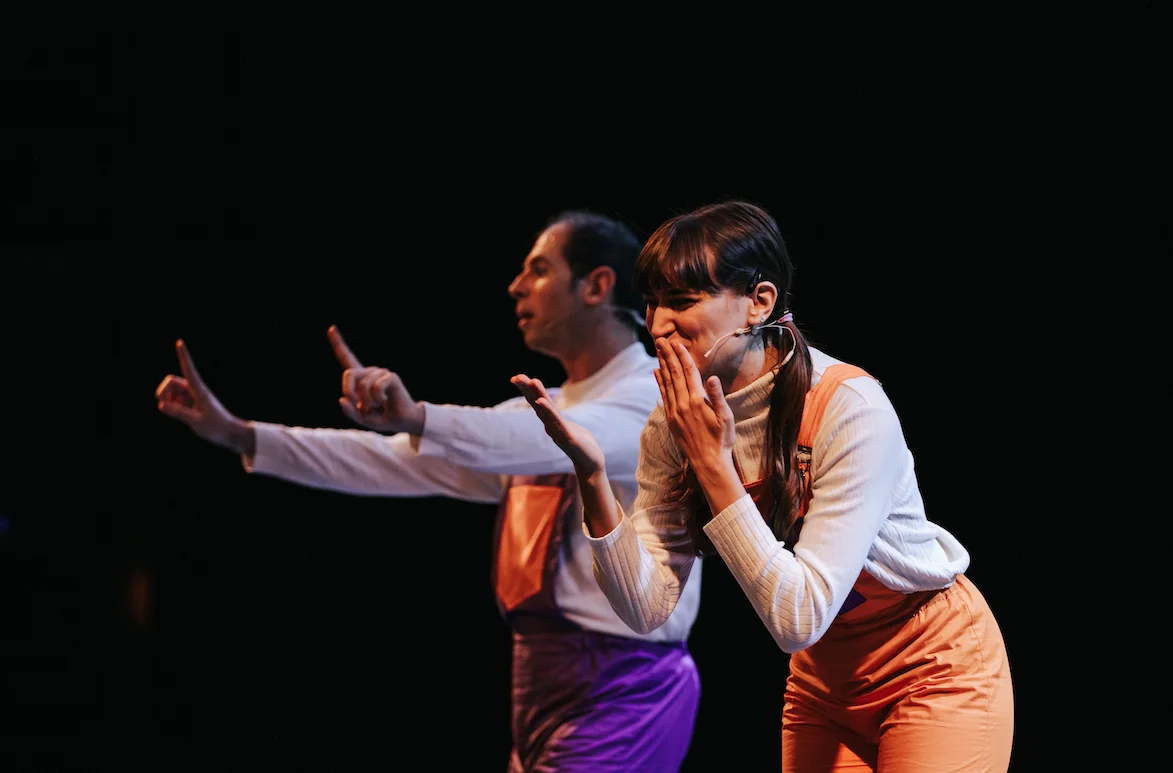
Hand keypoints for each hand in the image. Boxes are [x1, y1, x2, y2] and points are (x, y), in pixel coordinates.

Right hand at [155, 339, 252, 453]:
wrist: (230, 434)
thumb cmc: (217, 428)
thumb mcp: (196, 422)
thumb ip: (178, 413)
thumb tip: (161, 405)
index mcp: (199, 391)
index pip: (189, 370)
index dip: (183, 356)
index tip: (180, 342)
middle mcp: (195, 391)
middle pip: (171, 381)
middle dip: (164, 391)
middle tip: (165, 405)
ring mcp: (192, 397)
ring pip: (171, 391)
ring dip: (167, 400)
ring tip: (175, 413)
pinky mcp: (191, 404)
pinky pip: (174, 400)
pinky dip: (171, 406)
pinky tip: (179, 415)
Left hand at [328, 324, 423, 433]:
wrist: (404, 421)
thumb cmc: (384, 417)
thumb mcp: (362, 417)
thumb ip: (350, 411)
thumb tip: (341, 398)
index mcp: (361, 379)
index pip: (347, 358)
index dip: (338, 344)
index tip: (332, 328)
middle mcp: (371, 372)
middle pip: (349, 373)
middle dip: (349, 391)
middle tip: (360, 407)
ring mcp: (382, 373)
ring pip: (363, 385)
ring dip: (368, 402)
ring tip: (378, 407)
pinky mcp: (391, 377)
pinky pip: (376, 387)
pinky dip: (378, 398)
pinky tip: (385, 401)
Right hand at [512, 373, 604, 476]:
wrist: (591, 464)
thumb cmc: (581, 444)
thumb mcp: (567, 426)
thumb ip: (557, 418)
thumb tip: (551, 413)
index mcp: (552, 420)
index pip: (538, 402)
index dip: (528, 390)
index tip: (516, 377)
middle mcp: (551, 425)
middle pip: (537, 404)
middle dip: (527, 390)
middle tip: (516, 376)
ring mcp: (558, 431)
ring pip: (546, 411)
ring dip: (538, 395)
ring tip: (531, 381)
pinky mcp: (568, 437)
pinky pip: (557, 422)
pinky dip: (548, 411)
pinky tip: (541, 401)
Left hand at [654, 338, 735, 473]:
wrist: (708, 462)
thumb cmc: (722, 439)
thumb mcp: (726, 417)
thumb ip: (718, 396)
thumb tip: (712, 377)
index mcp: (697, 401)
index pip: (688, 373)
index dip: (682, 356)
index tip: (676, 342)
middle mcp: (683, 404)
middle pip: (674, 374)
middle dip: (668, 356)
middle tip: (661, 340)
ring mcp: (675, 412)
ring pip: (666, 383)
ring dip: (662, 365)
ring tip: (658, 351)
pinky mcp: (671, 419)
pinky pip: (663, 395)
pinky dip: (659, 382)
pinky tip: (656, 372)